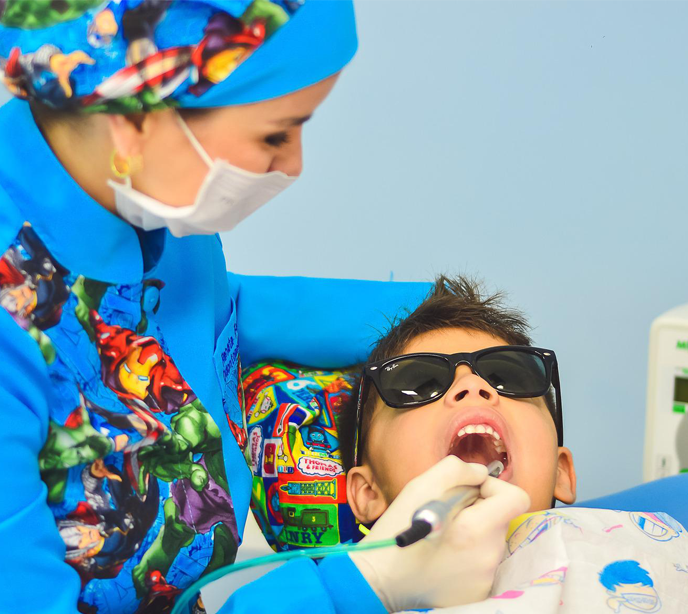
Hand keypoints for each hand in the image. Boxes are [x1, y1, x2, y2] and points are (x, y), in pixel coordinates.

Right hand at [349, 456, 529, 611]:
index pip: (517, 498)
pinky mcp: (478, 592)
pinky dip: (467, 553)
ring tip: (440, 535)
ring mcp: (485, 577)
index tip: (469, 491)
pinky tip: (441, 554)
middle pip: (500, 518)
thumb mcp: (421, 485)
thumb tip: (481, 473)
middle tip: (446, 512)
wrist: (379, 578)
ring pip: (490, 539)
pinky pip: (482, 561)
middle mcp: (488, 556)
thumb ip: (457, 470)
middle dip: (478, 509)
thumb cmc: (398, 528)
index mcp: (477, 529)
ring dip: (471, 530)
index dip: (494, 487)